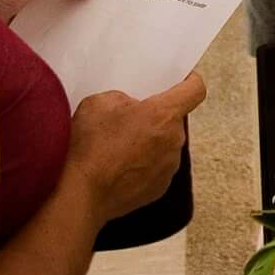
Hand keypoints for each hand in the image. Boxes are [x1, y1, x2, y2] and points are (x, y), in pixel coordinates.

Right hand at [67, 73, 206, 222]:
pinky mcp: (159, 188)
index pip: (195, 90)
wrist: (80, 193)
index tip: (181, 80)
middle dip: (156, 116)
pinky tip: (118, 166)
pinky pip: (157, 167)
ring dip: (150, 142)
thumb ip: (125, 98)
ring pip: (165, 144)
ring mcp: (168, 167)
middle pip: (174, 120)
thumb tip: (132, 108)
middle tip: (130, 118)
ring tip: (119, 146)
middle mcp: (173, 141)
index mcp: (164, 114)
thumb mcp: (100, 102)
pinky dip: (143, 164)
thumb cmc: (89, 146)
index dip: (189, 82)